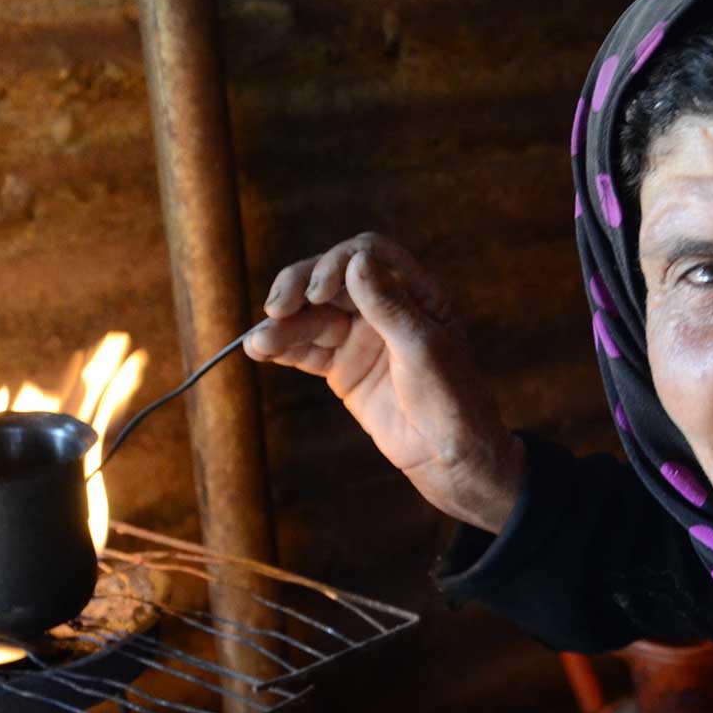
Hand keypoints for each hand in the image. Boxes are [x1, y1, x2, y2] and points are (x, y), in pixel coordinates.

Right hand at [247, 233, 525, 533]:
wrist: (451, 457)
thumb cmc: (453, 399)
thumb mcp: (423, 348)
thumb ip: (388, 305)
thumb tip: (356, 260)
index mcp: (414, 291)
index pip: (367, 255)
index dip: (337, 264)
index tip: (318, 292)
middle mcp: (383, 307)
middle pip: (330, 280)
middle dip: (298, 289)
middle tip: (276, 309)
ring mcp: (360, 337)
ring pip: (311, 317)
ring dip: (282, 325)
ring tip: (259, 343)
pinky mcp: (343, 369)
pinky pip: (306, 351)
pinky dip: (282, 349)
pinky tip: (260, 350)